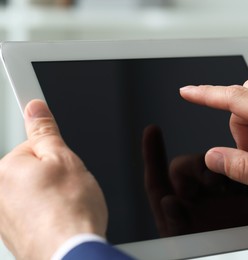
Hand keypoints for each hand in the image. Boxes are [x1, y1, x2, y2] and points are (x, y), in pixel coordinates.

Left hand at [0, 100, 107, 258]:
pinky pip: (30, 211)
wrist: (71, 255)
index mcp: (6, 169)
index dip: (54, 149)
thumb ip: (46, 131)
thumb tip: (35, 107)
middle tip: (69, 186)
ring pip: (32, 191)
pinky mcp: (11, 232)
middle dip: (51, 173)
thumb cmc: (69, 214)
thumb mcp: (65, 160)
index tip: (56, 150)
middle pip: (30, 169)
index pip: (31, 144)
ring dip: (49, 194)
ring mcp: (1, 215)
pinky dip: (44, 212)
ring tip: (67, 205)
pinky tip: (60, 218)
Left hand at [143, 125, 247, 236]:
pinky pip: (235, 176)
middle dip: (197, 167)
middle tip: (211, 182)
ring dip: (220, 171)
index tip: (152, 130)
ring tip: (229, 190)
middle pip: (187, 168)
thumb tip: (168, 200)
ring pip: (212, 168)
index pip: (157, 179)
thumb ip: (175, 225)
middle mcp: (191, 200)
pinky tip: (246, 195)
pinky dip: (240, 179)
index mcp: (172, 211)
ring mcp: (214, 198)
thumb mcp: (187, 245)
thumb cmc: (212, 256)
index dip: (153, 154)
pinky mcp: (236, 198)